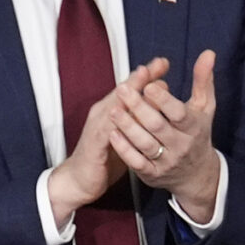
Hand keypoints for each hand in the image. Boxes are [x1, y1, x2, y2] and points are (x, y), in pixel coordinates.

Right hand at [48, 57, 171, 228]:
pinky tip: (126, 111)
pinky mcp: (95, 143)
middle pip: (124, 91)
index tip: (164, 63)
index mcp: (113, 111)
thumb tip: (158, 106)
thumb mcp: (126, 136)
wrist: (80, 181)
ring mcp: (98, 126)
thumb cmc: (105, 158)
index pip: (131, 89)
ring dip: (129, 91)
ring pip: (115, 105)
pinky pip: (107, 129)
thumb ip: (138, 120)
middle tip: (159, 63)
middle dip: (141, 76)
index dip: (146, 76)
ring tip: (144, 78)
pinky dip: (117, 119)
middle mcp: (104, 113)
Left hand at [118, 49, 221, 225]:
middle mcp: (180, 145)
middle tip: (122, 89)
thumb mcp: (204, 106)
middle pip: (157, 126)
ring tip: (113, 109)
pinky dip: (124, 149)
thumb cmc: (198, 132)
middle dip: (139, 108)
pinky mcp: (153, 174)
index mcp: (192, 126)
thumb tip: (208, 53)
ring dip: (128, 127)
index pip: (178, 113)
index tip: (150, 85)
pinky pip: (137, 163)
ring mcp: (166, 161)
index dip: (164, 100)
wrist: (197, 174)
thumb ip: (203, 80)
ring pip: (145, 144)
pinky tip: (112, 134)